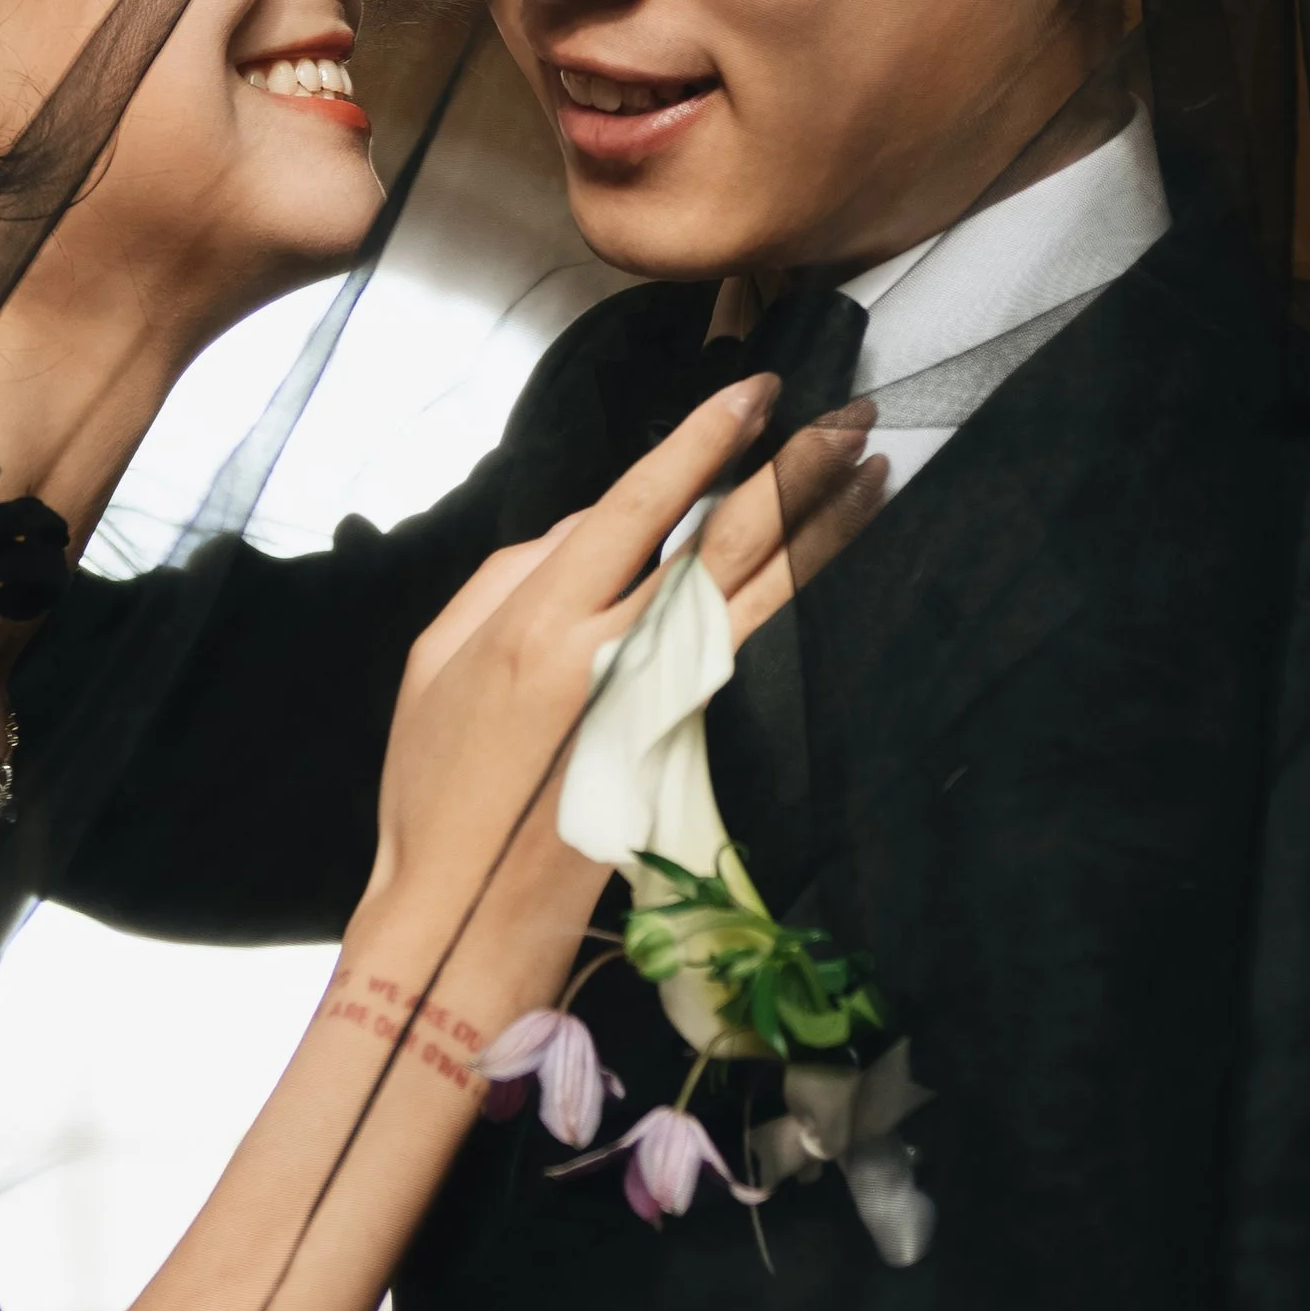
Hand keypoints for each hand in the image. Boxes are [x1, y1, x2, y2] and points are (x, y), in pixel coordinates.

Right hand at [368, 378, 884, 1003]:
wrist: (465, 917)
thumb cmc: (436, 789)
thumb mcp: (439, 661)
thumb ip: (512, 577)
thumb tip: (592, 527)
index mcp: (541, 621)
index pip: (640, 506)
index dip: (703, 444)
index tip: (755, 393)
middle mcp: (615, 652)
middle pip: (725, 543)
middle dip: (793, 472)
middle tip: (852, 417)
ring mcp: (661, 701)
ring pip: (759, 595)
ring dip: (821, 530)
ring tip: (873, 476)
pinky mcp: (687, 745)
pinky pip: (746, 647)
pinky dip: (792, 596)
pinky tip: (824, 563)